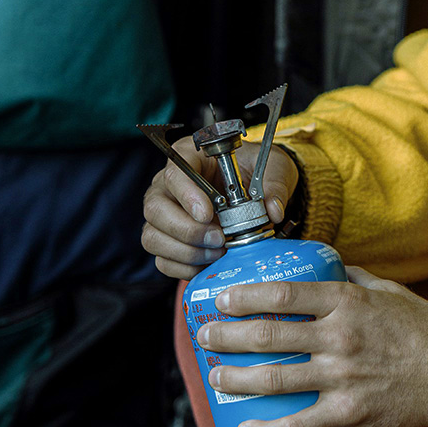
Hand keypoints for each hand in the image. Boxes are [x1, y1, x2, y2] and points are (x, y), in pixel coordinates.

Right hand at [141, 138, 298, 278]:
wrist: (256, 191)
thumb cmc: (257, 172)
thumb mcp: (275, 169)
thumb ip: (275, 185)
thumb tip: (273, 210)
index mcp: (191, 159)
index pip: (174, 172)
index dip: (187, 195)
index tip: (207, 213)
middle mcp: (168, 187)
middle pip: (155, 208)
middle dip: (187, 230)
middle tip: (219, 239)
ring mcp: (165, 215)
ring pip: (153, 237)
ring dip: (186, 252)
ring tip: (218, 252)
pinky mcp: (169, 241)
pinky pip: (163, 260)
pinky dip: (185, 268)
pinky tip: (210, 264)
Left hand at [196, 267, 427, 426]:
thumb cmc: (424, 328)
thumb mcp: (390, 290)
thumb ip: (354, 278)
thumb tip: (327, 264)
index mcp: (346, 303)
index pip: (282, 294)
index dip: (244, 297)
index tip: (220, 300)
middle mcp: (338, 338)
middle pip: (266, 337)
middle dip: (225, 337)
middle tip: (205, 338)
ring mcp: (341, 378)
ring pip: (273, 380)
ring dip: (235, 378)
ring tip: (215, 376)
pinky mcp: (348, 412)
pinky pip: (299, 425)